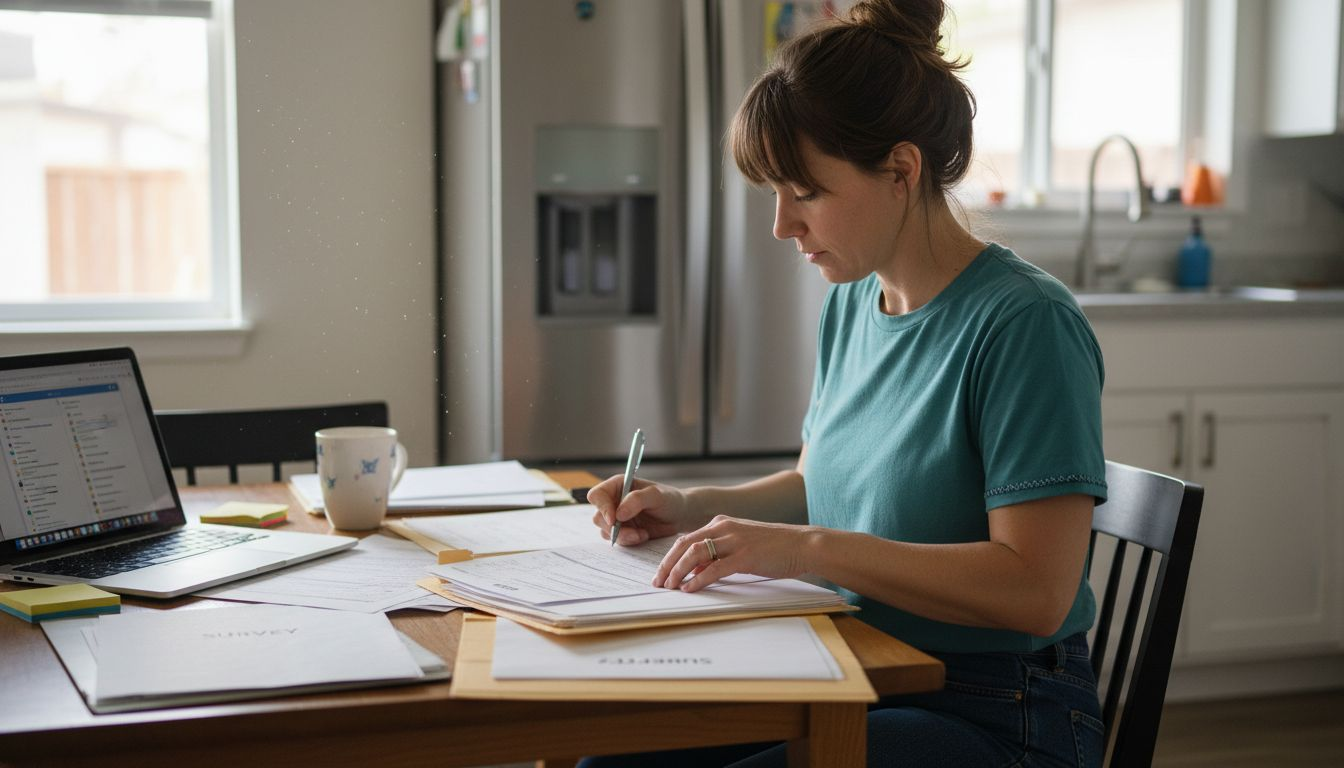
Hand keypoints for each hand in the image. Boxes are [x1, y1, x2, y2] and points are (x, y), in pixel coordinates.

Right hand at [588, 475, 693, 545]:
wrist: (680, 516)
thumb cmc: (669, 500)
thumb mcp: (656, 496)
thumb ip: (636, 500)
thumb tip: (618, 514)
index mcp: (618, 485)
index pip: (597, 495)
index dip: (601, 508)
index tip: (614, 520)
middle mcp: (614, 501)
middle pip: (598, 517)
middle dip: (614, 528)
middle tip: (633, 533)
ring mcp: (617, 517)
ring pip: (606, 531)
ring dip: (623, 536)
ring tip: (642, 534)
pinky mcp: (623, 531)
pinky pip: (617, 540)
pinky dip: (629, 541)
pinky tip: (643, 536)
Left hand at [653, 516, 817, 591]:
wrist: (802, 545)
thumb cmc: (772, 548)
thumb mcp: (739, 547)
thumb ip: (716, 555)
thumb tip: (693, 569)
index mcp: (721, 523)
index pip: (685, 539)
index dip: (669, 557)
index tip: (660, 574)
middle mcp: (724, 527)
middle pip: (684, 545)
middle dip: (667, 565)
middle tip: (657, 583)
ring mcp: (734, 540)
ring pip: (695, 554)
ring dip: (678, 571)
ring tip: (669, 587)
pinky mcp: (745, 555)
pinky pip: (714, 568)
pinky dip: (698, 579)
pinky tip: (690, 589)